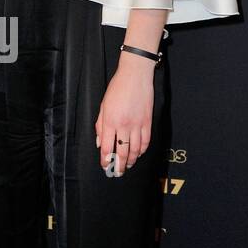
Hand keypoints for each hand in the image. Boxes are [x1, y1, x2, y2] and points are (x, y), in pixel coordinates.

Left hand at [94, 54, 154, 175]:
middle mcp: (124, 125)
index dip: (106, 160)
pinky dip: (142, 150)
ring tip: (128, 166)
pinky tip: (139, 154)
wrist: (135, 76)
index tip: (105, 166)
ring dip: (131, 160)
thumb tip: (100, 143)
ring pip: (135, 149)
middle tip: (118, 172)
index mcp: (110, 121)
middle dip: (119, 165)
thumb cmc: (117, 88)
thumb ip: (101, 126)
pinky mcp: (148, 121)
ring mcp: (137, 124)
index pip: (107, 147)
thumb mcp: (103, 106)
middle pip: (122, 152)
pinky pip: (146, 141)